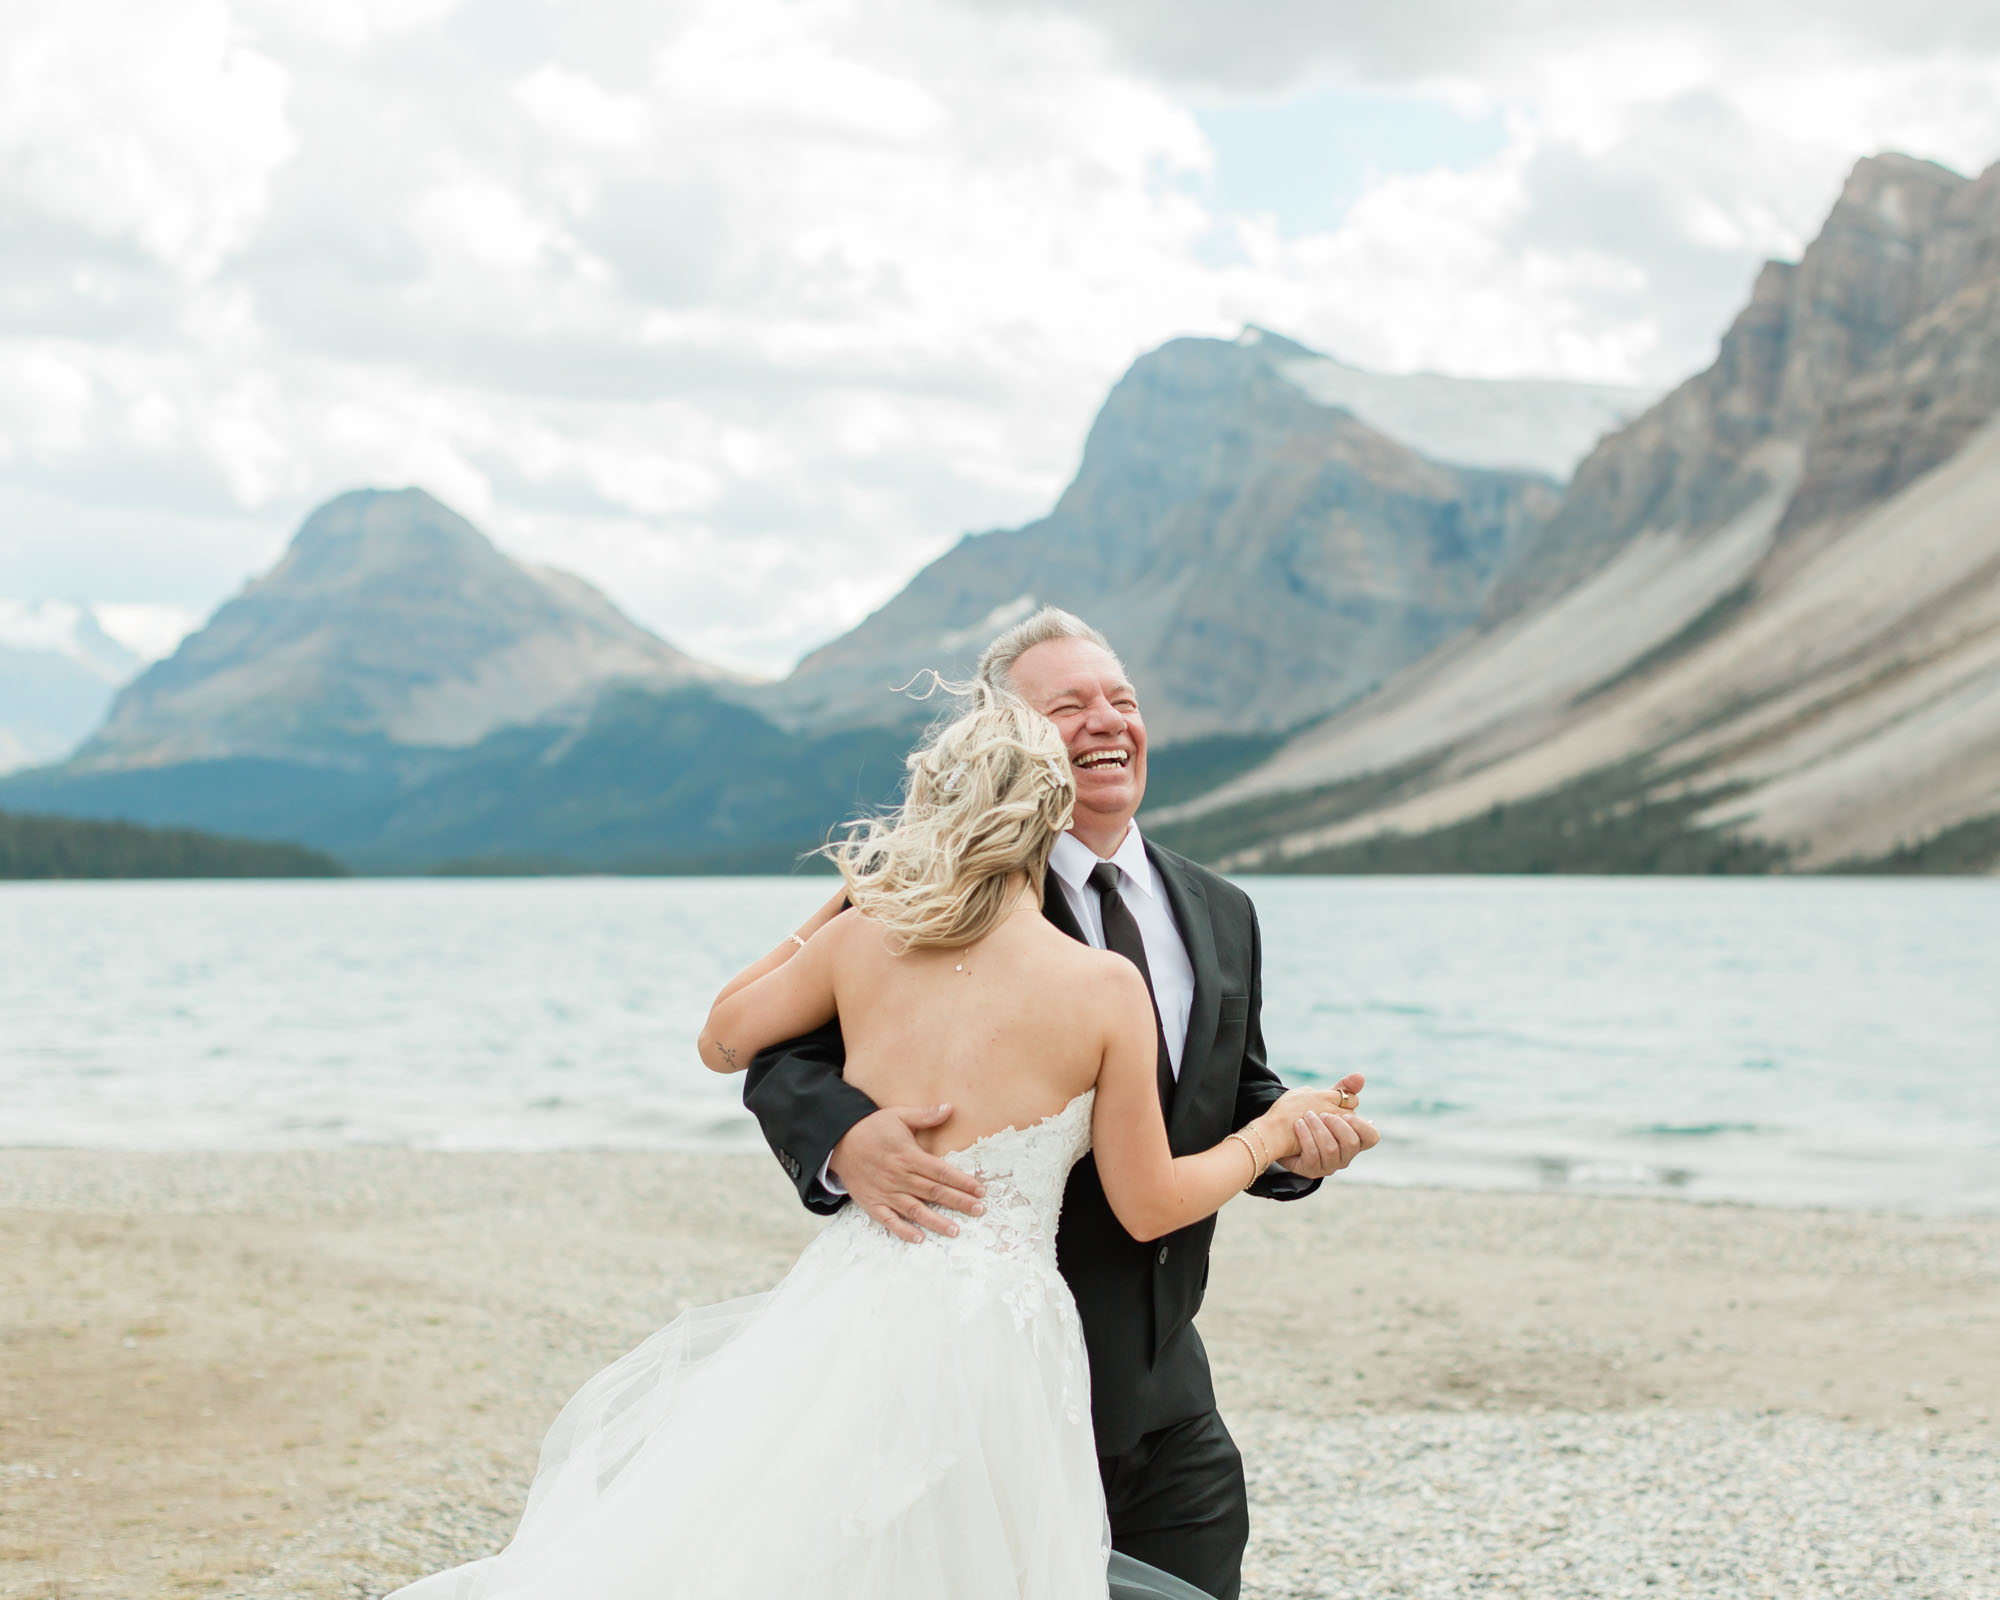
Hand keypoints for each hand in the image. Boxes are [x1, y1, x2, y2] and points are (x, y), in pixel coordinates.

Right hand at [829, 1105, 986, 1243]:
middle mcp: (900, 1177)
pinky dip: (903, 1230)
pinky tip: (919, 1238)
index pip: (942, 1172)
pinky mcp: (872, 1202)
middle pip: (934, 1193)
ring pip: (916, 1210)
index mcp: (909, 1156)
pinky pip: (889, 1220)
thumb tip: (949, 1107)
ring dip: (936, 1221)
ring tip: (956, 1230)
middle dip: (959, 1202)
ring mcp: (886, 1192)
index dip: (962, 1182)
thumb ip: (925, 1115)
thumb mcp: (898, 1115)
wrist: (838, 1141)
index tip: (980, 1190)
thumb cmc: (872, 1127)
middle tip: (979, 1210)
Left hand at [1261, 1074, 1377, 1178]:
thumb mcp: (1325, 1099)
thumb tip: (1360, 1076)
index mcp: (1353, 1137)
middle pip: (1352, 1143)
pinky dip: (1306, 1137)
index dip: (1362, 1125)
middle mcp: (1345, 1155)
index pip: (1372, 1137)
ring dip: (1318, 1129)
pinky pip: (1313, 1156)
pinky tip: (1298, 1125)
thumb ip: (1343, 1090)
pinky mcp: (1311, 1169)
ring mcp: (1329, 1165)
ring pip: (1331, 1150)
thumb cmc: (1307, 1114)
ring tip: (1306, 1116)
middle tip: (1322, 1113)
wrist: (1278, 1130)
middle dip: (1336, 1125)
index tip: (1346, 1114)